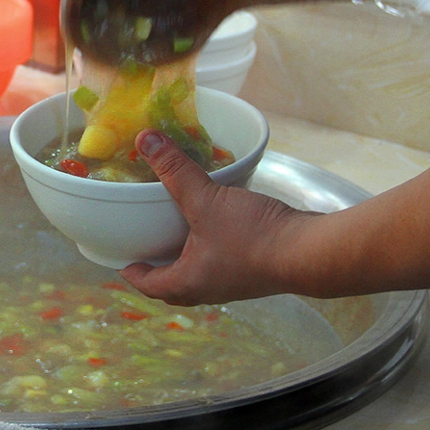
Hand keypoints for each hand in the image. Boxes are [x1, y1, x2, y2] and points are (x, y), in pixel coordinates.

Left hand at [118, 130, 311, 305]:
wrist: (308, 251)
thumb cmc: (251, 236)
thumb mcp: (206, 199)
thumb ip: (176, 170)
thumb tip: (145, 140)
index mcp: (186, 283)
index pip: (147, 285)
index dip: (130, 271)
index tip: (120, 258)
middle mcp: (206, 290)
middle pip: (171, 284)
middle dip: (157, 267)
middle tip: (145, 243)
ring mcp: (231, 283)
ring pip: (197, 274)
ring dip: (184, 257)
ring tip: (175, 231)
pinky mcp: (252, 271)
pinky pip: (220, 263)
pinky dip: (208, 248)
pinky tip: (214, 224)